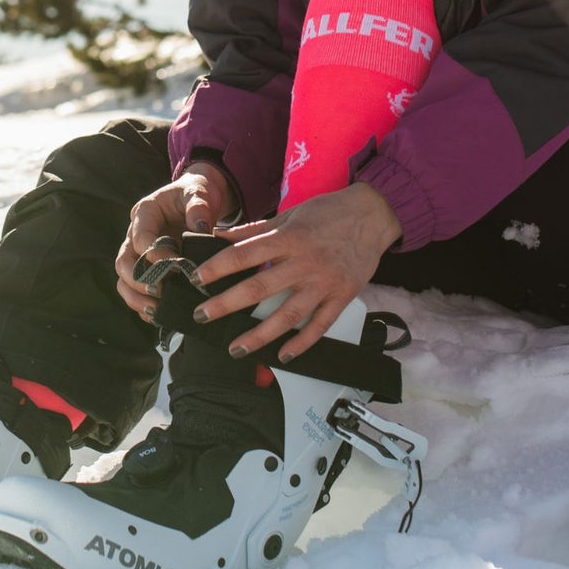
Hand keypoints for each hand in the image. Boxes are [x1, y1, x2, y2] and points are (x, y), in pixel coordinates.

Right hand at [115, 162, 237, 321]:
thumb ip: (198, 207)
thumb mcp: (198, 192)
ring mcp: (138, 252)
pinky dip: (144, 304)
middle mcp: (135, 233)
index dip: (155, 255)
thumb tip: (201, 229)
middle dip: (139, 281)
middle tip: (159, 292)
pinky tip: (159, 315)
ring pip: (124, 279)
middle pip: (123, 261)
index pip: (141, 238)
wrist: (198, 199)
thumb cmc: (196, 193)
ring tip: (156, 310)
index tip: (176, 267)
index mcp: (145, 212)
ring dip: (136, 297)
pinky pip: (135, 290)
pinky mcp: (146, 267)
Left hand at [188, 185, 402, 360]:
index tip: (195, 278)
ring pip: (288, 314)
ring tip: (235, 348)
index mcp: (288, 238)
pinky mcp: (341, 297)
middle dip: (227, 304)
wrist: (373, 215)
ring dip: (260, 335)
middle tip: (202, 316)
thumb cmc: (328, 213)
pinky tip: (283, 356)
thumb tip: (221, 235)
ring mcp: (324, 282)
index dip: (218, 267)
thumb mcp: (290, 214)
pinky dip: (301, 343)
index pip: (244, 254)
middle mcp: (304, 262)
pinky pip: (319, 325)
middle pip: (260, 287)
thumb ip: (255, 229)